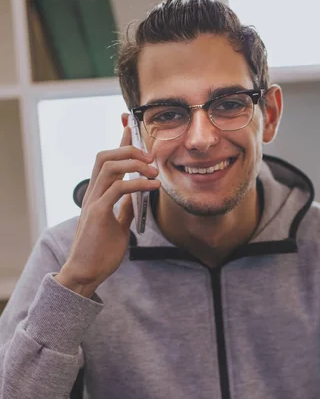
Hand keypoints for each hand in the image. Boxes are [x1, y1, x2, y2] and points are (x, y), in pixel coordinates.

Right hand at [55, 127, 160, 296]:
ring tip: (154, 171)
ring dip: (134, 163)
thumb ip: (125, 209)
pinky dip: (138, 183)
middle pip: (105, 155)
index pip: (108, 160)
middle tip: (151, 157)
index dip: (120, 141)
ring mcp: (93, 201)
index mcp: (97, 195)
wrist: (86, 273)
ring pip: (109, 165)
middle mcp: (92, 193)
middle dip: (129, 148)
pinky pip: (118, 188)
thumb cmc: (100, 252)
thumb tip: (137, 198)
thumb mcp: (118, 226)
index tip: (131, 125)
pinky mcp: (97, 213)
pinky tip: (152, 187)